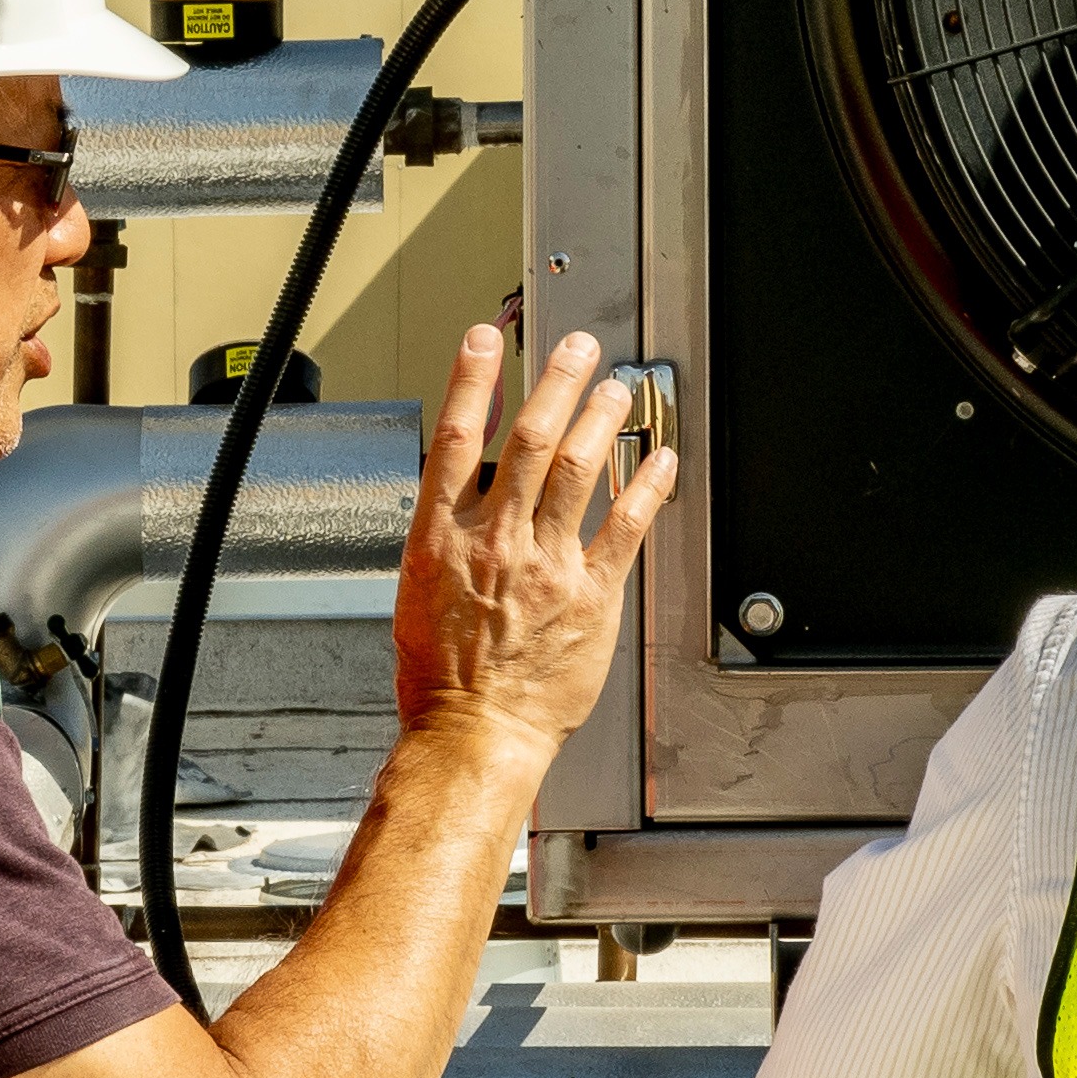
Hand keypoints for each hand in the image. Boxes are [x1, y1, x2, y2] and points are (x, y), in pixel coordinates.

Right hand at [394, 321, 677, 749]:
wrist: (474, 734)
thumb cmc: (441, 679)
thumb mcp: (417, 592)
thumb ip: (445, 535)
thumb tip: (461, 492)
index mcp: (440, 539)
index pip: (454, 440)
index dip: (470, 382)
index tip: (484, 343)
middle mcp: (494, 542)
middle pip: (527, 439)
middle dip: (555, 383)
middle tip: (577, 349)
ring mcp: (544, 566)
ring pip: (576, 471)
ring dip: (600, 420)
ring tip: (617, 388)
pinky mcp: (590, 596)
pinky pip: (624, 527)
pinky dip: (645, 486)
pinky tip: (659, 459)